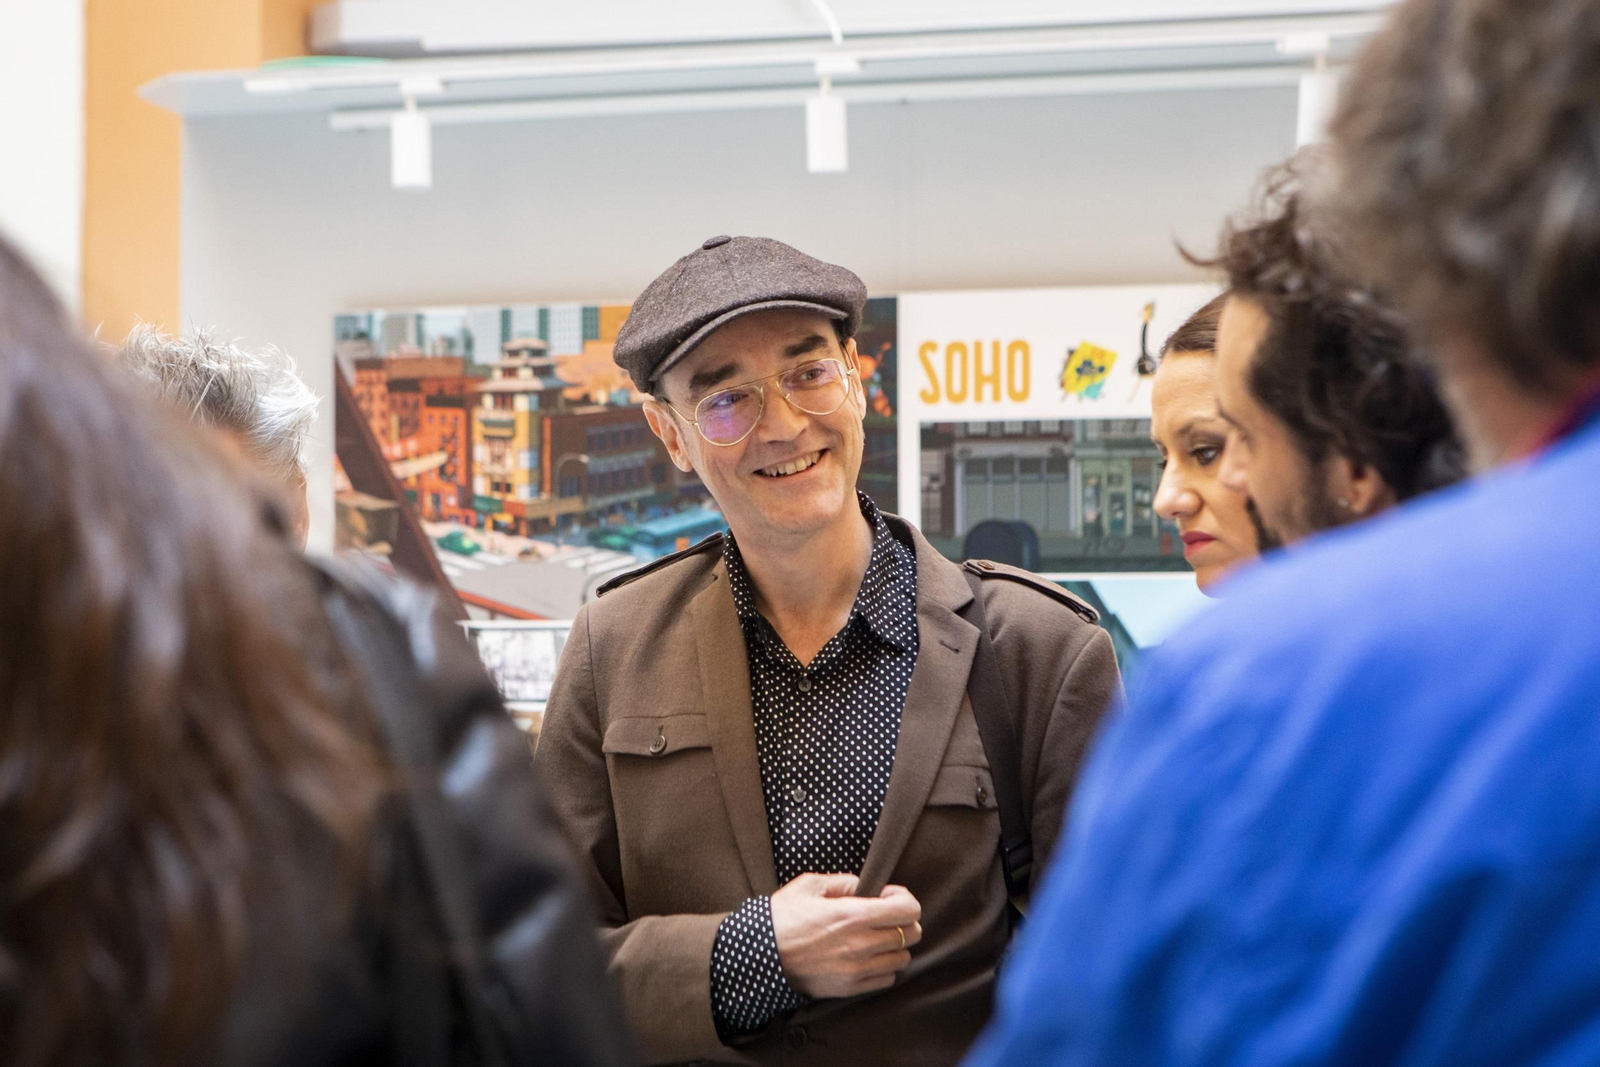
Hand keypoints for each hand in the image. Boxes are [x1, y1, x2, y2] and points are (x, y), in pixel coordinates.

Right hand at [769, 873, 923, 999]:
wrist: (759, 956)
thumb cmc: (783, 917)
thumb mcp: (810, 885)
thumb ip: (845, 881)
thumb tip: (867, 886)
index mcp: (852, 915)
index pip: (908, 910)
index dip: (904, 899)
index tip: (890, 897)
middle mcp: (860, 945)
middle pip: (911, 934)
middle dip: (903, 920)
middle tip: (885, 915)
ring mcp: (857, 970)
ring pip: (903, 958)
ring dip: (895, 945)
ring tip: (876, 937)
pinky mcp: (851, 988)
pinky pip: (887, 978)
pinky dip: (884, 966)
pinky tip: (868, 956)